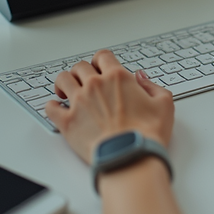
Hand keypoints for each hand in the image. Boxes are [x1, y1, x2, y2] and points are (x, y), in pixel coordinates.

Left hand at [46, 50, 174, 163]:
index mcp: (118, 78)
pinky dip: (52, 105)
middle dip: (82, 72)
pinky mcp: (67, 121)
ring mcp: (79, 102)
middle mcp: (95, 85)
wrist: (130, 156)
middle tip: (83, 80)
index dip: (100, 60)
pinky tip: (56, 107)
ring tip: (65, 90)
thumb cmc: (147, 134)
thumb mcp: (164, 104)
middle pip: (80, 66)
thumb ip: (152, 86)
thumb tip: (141, 78)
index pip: (102, 56)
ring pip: (62, 80)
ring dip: (63, 82)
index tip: (99, 67)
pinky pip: (50, 107)